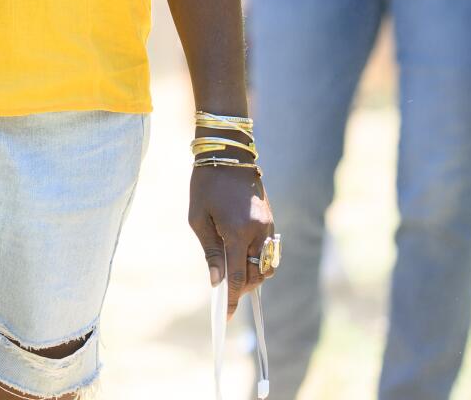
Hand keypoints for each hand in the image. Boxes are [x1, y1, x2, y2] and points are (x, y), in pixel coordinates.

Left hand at [190, 164, 274, 315]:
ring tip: (235, 277)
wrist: (228, 154)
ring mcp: (269, 227)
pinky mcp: (272, 221)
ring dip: (253, 276)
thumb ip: (211, 252)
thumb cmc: (206, 185)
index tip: (225, 315)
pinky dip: (259, 261)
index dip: (232, 298)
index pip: (237, 276)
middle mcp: (258, 232)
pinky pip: (270, 251)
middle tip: (226, 295)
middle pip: (256, 275)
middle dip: (242, 288)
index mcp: (237, 232)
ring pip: (267, 265)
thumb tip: (217, 281)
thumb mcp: (199, 219)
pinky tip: (244, 260)